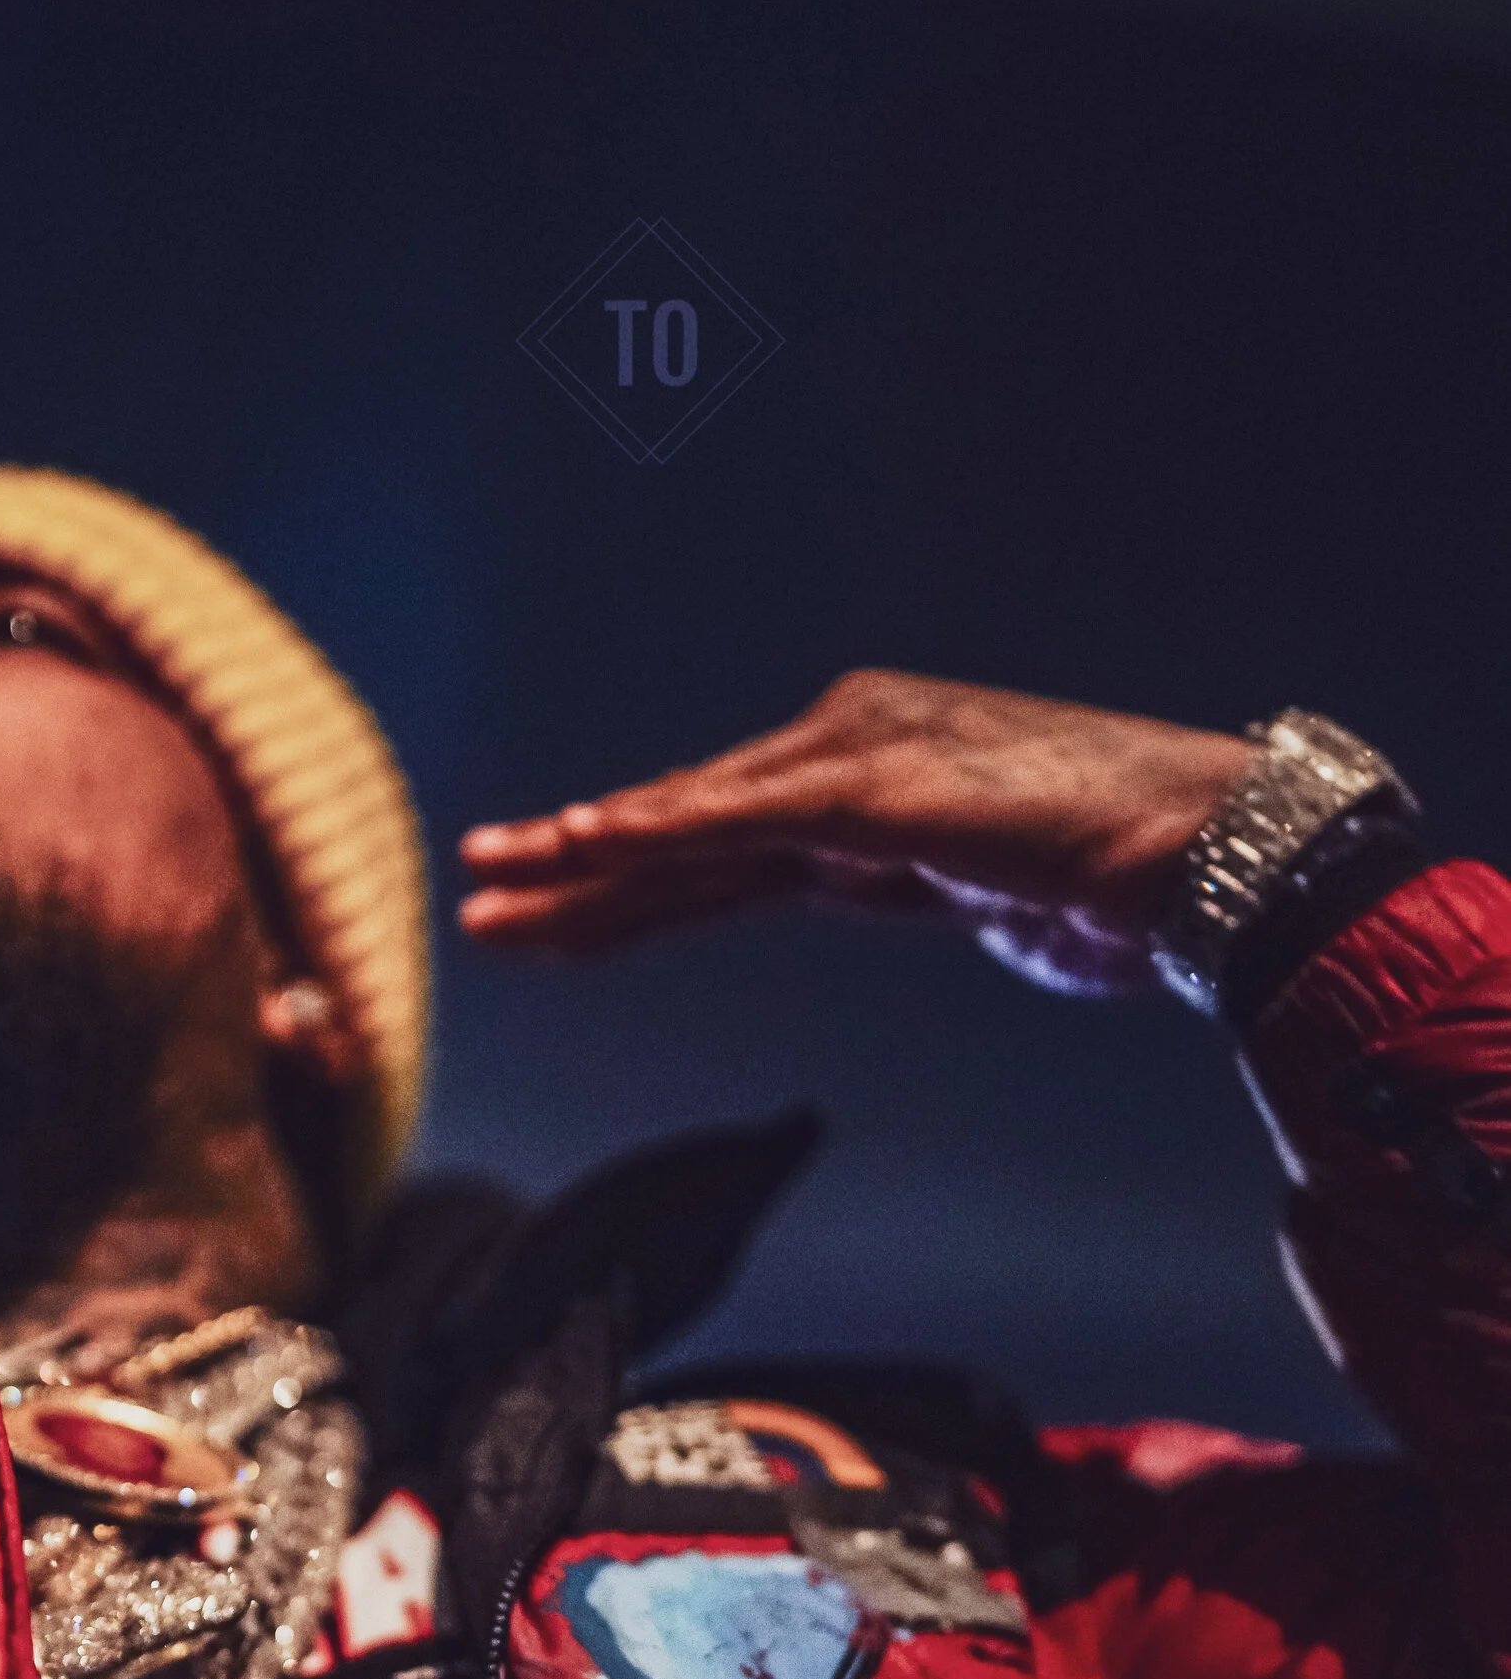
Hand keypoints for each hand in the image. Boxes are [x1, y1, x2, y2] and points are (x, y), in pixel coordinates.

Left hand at [458, 670, 1252, 953]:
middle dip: (571, 870)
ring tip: (489, 878)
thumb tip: (872, 882)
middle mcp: (837, 764)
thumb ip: (904, 878)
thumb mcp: (972, 889)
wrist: (1205, 854)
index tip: (541, 914)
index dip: (621, 888)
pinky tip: (588, 839)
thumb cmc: (1110, 879)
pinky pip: (743, 818)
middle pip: (680, 832)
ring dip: (582, 856)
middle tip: (472, 886)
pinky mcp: (876, 787)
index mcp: (856, 792)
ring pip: (689, 824)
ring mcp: (853, 766)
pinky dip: (662, 828)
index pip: (713, 854)